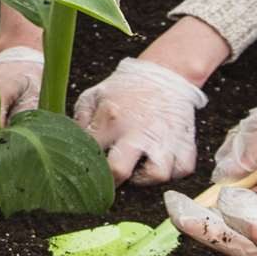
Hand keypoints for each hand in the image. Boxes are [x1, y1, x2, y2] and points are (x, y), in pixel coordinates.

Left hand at [72, 57, 206, 184]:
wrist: (164, 73)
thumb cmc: (126, 88)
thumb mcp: (95, 95)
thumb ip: (80, 120)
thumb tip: (71, 143)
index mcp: (112, 118)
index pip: (91, 153)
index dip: (85, 165)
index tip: (87, 168)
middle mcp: (138, 131)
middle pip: (119, 171)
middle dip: (111, 182)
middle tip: (110, 180)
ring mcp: (164, 137)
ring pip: (158, 174)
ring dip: (146, 178)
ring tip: (139, 169)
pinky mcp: (185, 141)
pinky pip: (182, 169)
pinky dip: (173, 171)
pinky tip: (160, 162)